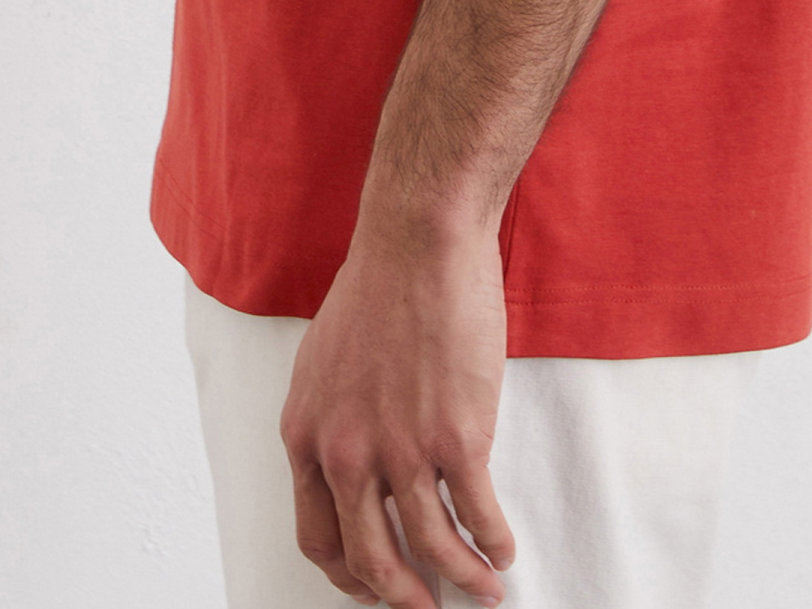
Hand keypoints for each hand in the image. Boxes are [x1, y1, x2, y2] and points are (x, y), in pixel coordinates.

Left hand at [279, 207, 516, 607]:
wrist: (420, 240)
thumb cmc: (379, 286)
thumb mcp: (325, 363)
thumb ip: (334, 422)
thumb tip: (361, 467)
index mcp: (308, 436)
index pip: (319, 537)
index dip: (349, 574)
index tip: (374, 587)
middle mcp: (348, 454)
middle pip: (371, 560)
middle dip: (404, 598)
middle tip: (427, 608)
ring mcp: (403, 450)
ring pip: (431, 549)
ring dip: (462, 578)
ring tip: (483, 587)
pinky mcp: (457, 437)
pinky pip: (477, 515)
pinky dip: (493, 543)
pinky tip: (503, 548)